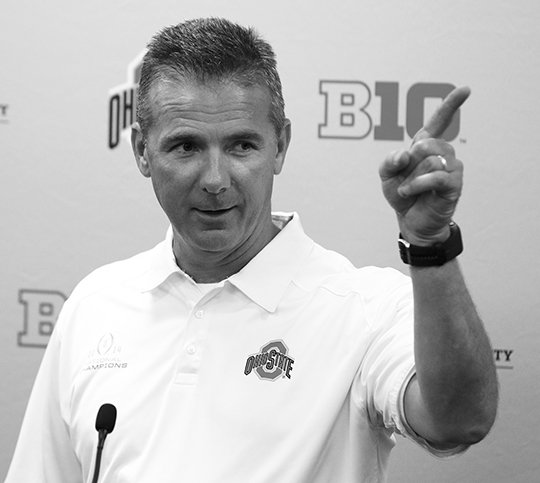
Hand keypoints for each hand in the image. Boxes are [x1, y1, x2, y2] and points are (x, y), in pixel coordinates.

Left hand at [379, 87, 469, 245]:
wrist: (410, 221)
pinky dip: (417, 184)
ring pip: (429, 161)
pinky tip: (410, 192)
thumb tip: (405, 153)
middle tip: (405, 178)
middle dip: (408, 163)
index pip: (439, 121)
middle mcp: (443, 153)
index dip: (451, 105)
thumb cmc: (402, 194)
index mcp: (426, 146)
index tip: (466, 89)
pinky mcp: (454, 184)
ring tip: (407, 190)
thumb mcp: (386, 175)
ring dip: (411, 178)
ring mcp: (451, 168)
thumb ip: (388, 161)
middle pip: (424, 144)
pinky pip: (435, 175)